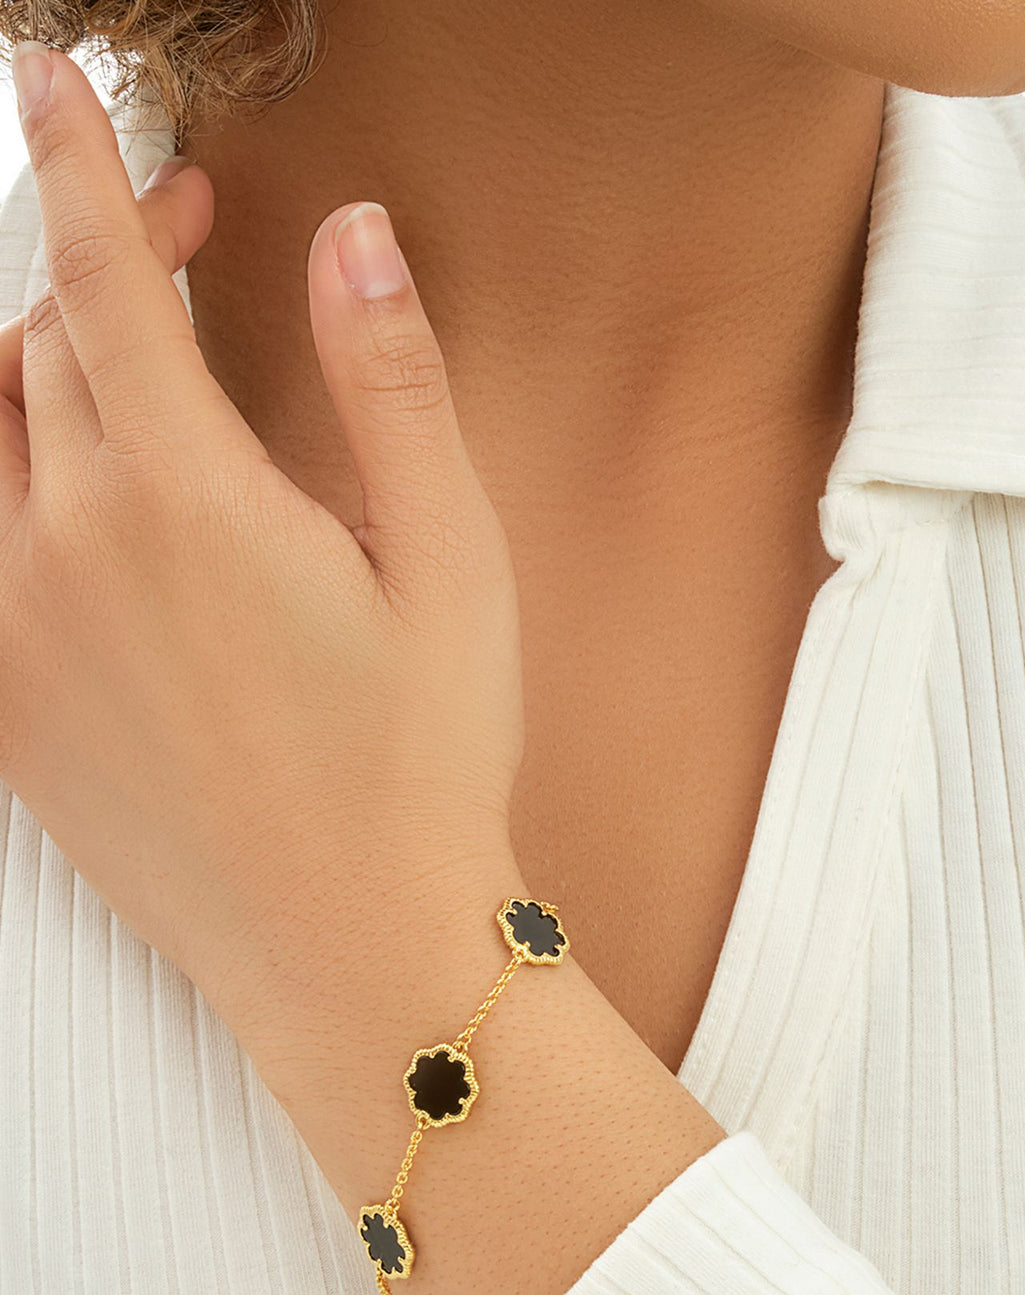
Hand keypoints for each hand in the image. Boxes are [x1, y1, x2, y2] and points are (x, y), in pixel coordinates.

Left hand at [0, 46, 525, 1054]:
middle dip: (101, 265)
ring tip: (131, 367)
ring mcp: (18, 638)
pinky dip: (13, 487)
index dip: (82, 163)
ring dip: (45, 368)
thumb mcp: (449, 563)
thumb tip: (358, 239)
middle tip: (184, 240)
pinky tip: (88, 507)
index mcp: (188, 501)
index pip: (101, 279)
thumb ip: (392, 384)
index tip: (58, 83)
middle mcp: (69, 554)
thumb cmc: (420, 764)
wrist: (352, 947)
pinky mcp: (5, 712)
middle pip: (43, 345)